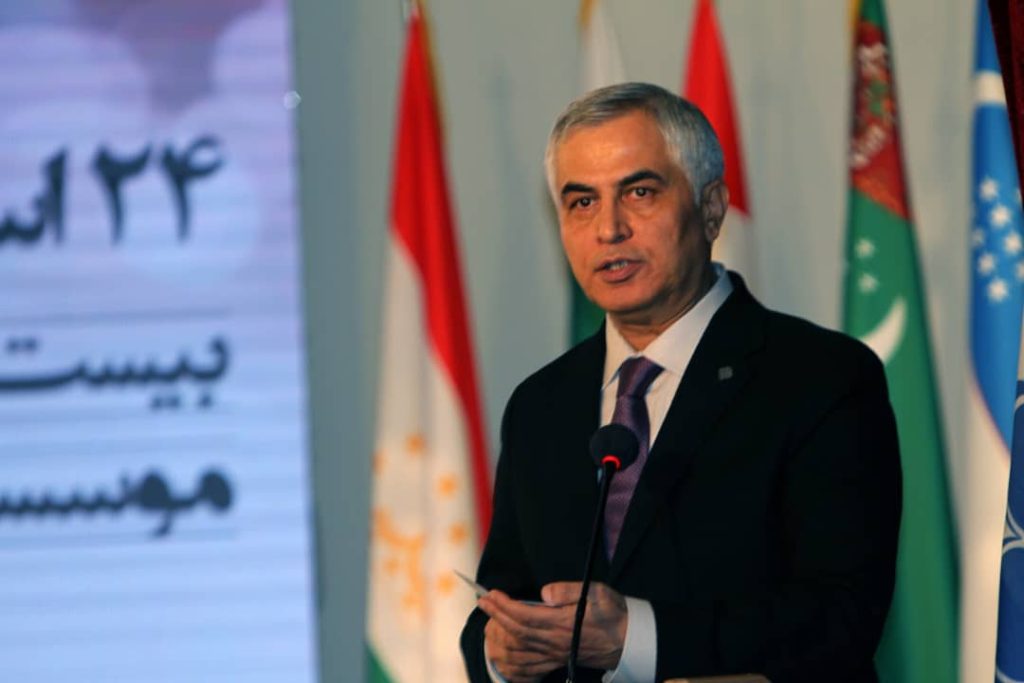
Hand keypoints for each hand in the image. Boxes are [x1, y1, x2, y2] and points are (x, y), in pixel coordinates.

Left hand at [478, 582, 627, 680]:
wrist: (629, 641)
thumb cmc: (613, 613)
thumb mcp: (597, 592)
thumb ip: (569, 591)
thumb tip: (544, 593)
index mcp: (563, 624)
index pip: (525, 616)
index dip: (504, 605)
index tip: (490, 594)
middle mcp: (556, 642)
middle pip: (517, 631)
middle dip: (496, 616)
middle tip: (482, 601)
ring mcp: (555, 654)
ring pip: (520, 649)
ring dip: (499, 635)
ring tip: (488, 620)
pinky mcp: (558, 660)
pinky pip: (529, 665)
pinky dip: (511, 659)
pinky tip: (501, 652)